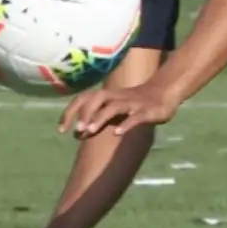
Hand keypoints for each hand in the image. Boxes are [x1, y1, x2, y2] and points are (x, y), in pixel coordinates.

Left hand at [59, 79, 179, 138]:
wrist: (165, 93)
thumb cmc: (135, 103)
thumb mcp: (114, 108)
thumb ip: (97, 118)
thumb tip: (78, 133)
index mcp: (108, 95)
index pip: (83, 99)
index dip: (70, 112)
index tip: (61, 130)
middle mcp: (118, 97)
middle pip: (97, 98)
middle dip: (85, 113)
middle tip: (77, 130)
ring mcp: (133, 103)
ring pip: (114, 107)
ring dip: (100, 117)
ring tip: (89, 130)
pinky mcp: (147, 111)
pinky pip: (136, 117)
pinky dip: (126, 124)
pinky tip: (118, 133)